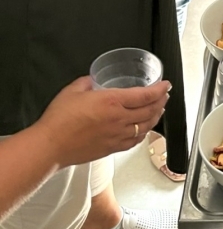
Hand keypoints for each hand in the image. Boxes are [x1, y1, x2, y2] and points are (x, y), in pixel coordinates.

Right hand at [36, 76, 170, 167]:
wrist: (50, 146)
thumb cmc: (59, 120)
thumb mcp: (73, 90)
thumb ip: (87, 82)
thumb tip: (93, 80)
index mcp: (112, 102)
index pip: (145, 95)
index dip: (160, 89)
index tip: (166, 85)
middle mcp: (119, 119)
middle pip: (150, 111)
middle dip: (161, 102)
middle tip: (165, 96)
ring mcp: (117, 136)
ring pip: (145, 127)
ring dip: (156, 117)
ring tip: (158, 110)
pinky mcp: (112, 148)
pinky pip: (134, 141)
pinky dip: (143, 133)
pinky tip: (143, 129)